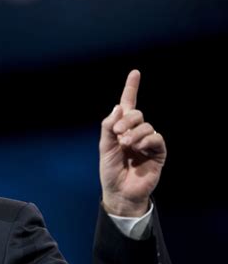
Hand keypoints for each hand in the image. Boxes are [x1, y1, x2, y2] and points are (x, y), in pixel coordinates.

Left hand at [99, 70, 165, 216]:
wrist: (119, 191)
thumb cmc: (110, 170)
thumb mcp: (105, 147)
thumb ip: (108, 126)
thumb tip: (119, 107)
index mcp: (122, 129)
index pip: (128, 105)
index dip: (131, 89)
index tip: (135, 73)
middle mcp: (136, 132)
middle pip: (136, 113)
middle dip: (126, 121)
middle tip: (118, 135)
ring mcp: (148, 142)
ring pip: (146, 124)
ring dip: (134, 133)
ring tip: (126, 145)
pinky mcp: (158, 152)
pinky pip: (156, 137)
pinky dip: (146, 140)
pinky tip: (138, 148)